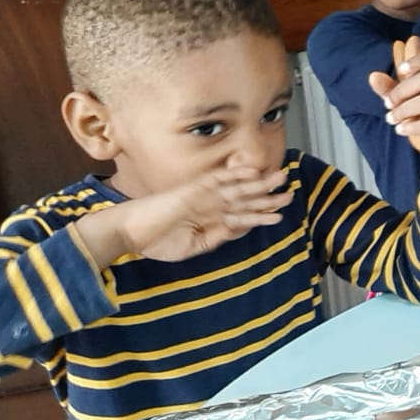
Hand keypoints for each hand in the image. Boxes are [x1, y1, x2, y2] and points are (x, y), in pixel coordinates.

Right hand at [106, 164, 293, 262]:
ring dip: (259, 184)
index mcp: (210, 219)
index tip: (278, 214)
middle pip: (245, 199)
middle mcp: (210, 205)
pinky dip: (235, 175)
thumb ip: (217, 237)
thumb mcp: (193, 246)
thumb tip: (239, 229)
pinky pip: (217, 179)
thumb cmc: (156, 242)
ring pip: (237, 188)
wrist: (129, 233)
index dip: (260, 214)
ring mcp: (203, 196)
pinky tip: (253, 172)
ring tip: (281, 181)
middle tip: (290, 194)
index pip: (240, 216)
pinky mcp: (193, 189)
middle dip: (268, 197)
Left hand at [367, 44, 419, 166]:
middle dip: (401, 91)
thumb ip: (389, 88)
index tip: (400, 70)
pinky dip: (413, 126)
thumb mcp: (403, 100)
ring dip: (404, 110)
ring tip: (391, 119)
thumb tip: (373, 76)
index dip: (418, 59)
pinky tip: (401, 129)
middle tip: (388, 104)